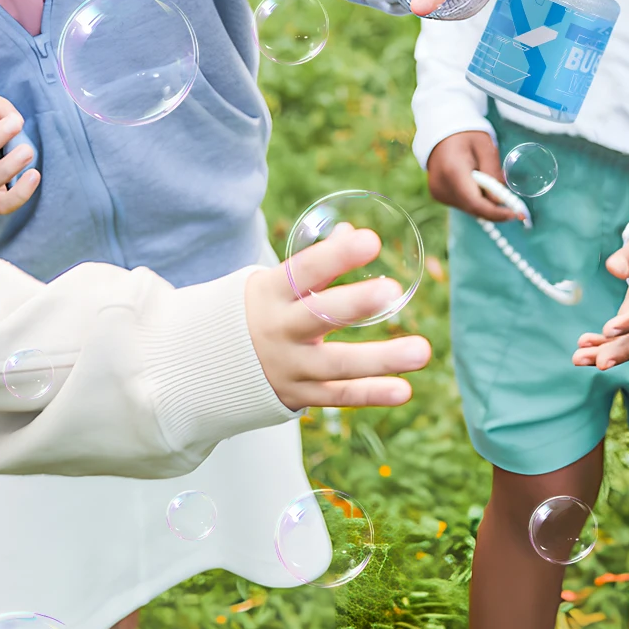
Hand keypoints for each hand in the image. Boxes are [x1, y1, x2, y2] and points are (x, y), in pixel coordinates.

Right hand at [245, 225, 431, 409]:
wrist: (207, 364)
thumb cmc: (259, 309)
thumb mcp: (276, 282)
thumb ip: (316, 264)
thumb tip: (354, 233)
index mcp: (270, 292)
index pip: (303, 270)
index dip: (335, 256)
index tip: (370, 240)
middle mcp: (279, 330)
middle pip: (317, 316)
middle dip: (354, 303)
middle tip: (393, 290)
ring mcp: (289, 366)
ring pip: (336, 365)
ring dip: (380, 360)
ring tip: (422, 351)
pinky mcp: (299, 395)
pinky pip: (339, 396)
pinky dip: (371, 393)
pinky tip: (404, 390)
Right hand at [426, 131, 516, 220]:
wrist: (441, 131)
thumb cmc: (466, 135)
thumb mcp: (486, 148)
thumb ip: (493, 174)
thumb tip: (500, 202)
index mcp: (453, 171)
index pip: (475, 203)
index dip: (496, 213)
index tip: (515, 214)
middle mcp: (442, 186)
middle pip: (473, 208)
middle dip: (495, 210)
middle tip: (515, 205)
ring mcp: (438, 192)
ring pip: (468, 208)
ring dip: (485, 203)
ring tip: (492, 184)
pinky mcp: (438, 194)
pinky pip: (462, 203)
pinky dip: (475, 198)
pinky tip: (478, 183)